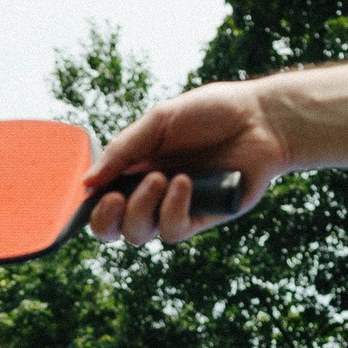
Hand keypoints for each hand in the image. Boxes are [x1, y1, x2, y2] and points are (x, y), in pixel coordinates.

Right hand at [84, 80, 291, 245]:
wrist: (260, 118)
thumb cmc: (211, 113)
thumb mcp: (159, 122)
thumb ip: (122, 150)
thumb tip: (87, 184)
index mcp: (136, 170)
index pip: (102, 202)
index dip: (91, 207)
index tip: (92, 194)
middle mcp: (152, 195)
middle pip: (114, 229)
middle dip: (105, 219)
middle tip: (116, 197)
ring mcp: (176, 208)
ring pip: (139, 234)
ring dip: (141, 209)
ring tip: (161, 178)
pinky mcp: (202, 218)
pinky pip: (173, 231)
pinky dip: (172, 209)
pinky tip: (185, 183)